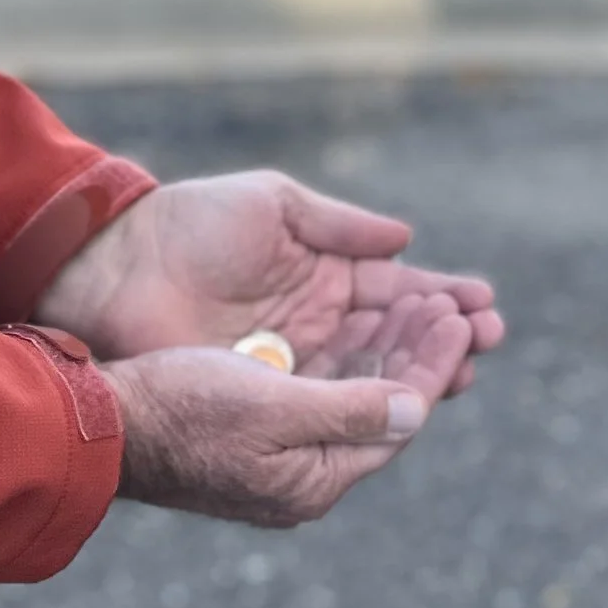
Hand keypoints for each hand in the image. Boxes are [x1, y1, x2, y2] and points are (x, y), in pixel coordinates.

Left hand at [37, 169, 504, 393]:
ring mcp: (293, 364)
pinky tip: (409, 396)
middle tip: (490, 338)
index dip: (441, 299)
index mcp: (322, 275)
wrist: (116, 271)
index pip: (396, 292)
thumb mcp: (271, 205)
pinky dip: (372, 401)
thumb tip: (404, 239)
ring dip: (421, 370)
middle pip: (397, 339)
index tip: (484, 303)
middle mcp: (316, 324)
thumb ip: (338, 225)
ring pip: (373, 375)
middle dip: (446, 338)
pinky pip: (330, 402)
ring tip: (466, 363)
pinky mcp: (266, 395)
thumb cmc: (190, 226)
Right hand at [105, 327, 440, 527]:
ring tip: (421, 303)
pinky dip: (350, 356)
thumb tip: (419, 410)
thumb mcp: (270, 406)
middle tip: (454, 305)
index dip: (434, 366)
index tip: (461, 319)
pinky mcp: (256, 429)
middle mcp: (304, 475)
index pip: (397, 420)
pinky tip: (364, 323)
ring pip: (354, 396)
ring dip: (388, 350)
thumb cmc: (182, 409)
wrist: (103, 421)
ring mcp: (279, 455)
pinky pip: (321, 391)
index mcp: (314, 479)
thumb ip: (348, 409)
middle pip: (382, 409)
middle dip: (420, 355)